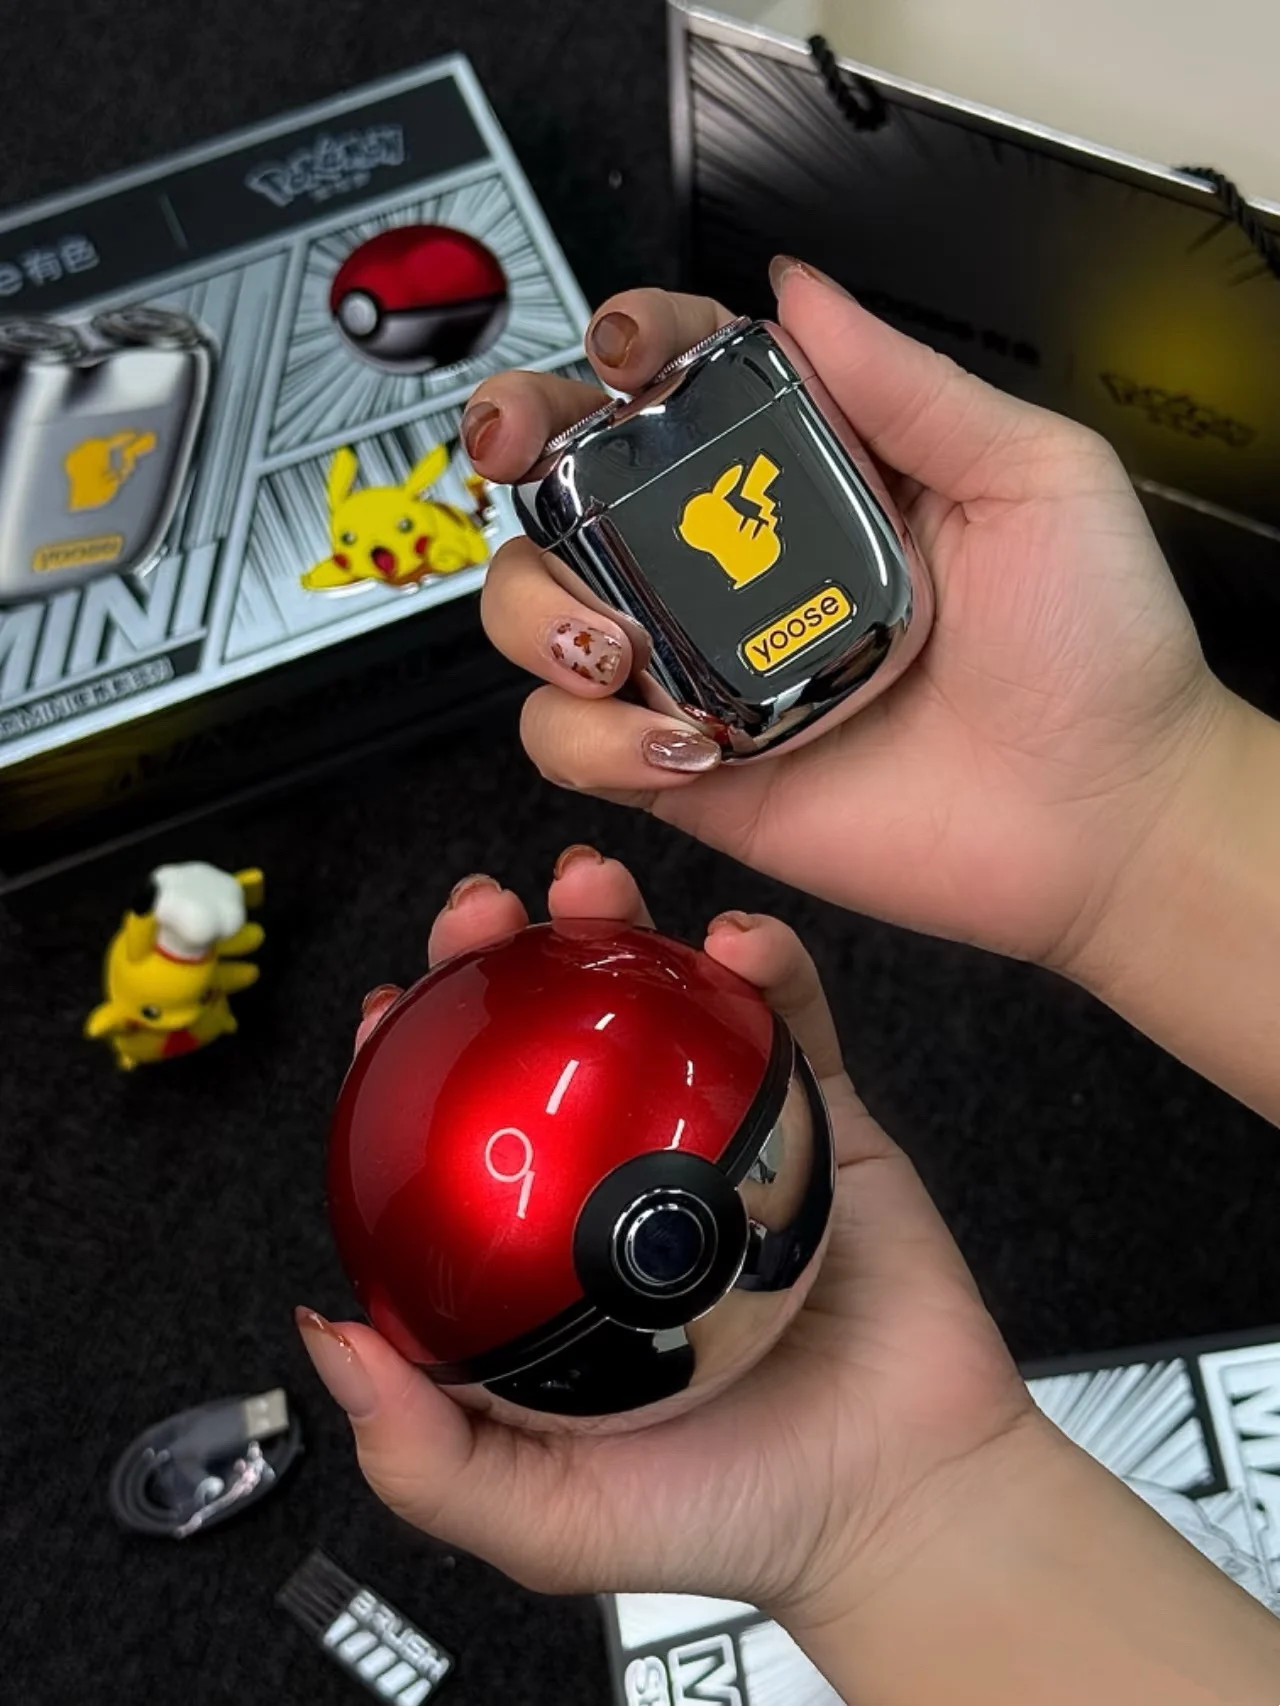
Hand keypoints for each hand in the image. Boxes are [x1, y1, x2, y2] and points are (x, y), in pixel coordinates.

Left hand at [297, 848, 1031, 1618]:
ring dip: (621, 929)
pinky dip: (768, 966)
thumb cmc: (723, 1514)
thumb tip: (326, 1334)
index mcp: (552, 1253)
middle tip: (483, 912)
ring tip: (591, 882)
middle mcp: (626, 1180)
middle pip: (552, 1043)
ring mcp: (726, 1139)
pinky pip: (794, 1023)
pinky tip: (736, 941)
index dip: (415, 1062)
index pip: (464, 1136)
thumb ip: (425, 1453)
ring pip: (662, 1010)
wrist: (902, 1505)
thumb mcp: (541, 1515)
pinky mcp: (824, 1119)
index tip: (388, 1010)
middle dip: (505, 959)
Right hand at [463, 262, 1229, 972]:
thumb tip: (798, 287)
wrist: (1102, 816)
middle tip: (522, 449)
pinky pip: (577, 743)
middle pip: (575, 479)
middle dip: (518, 441)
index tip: (626, 351)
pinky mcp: (691, 771)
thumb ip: (905, 383)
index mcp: (811, 475)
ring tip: (615, 644)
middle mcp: (739, 564)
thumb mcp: (1032, 475)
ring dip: (538, 608)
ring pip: (543, 608)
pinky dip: (591, 739)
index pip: (681, 379)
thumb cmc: (1096, 650)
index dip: (628, 346)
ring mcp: (704, 668)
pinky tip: (677, 742)